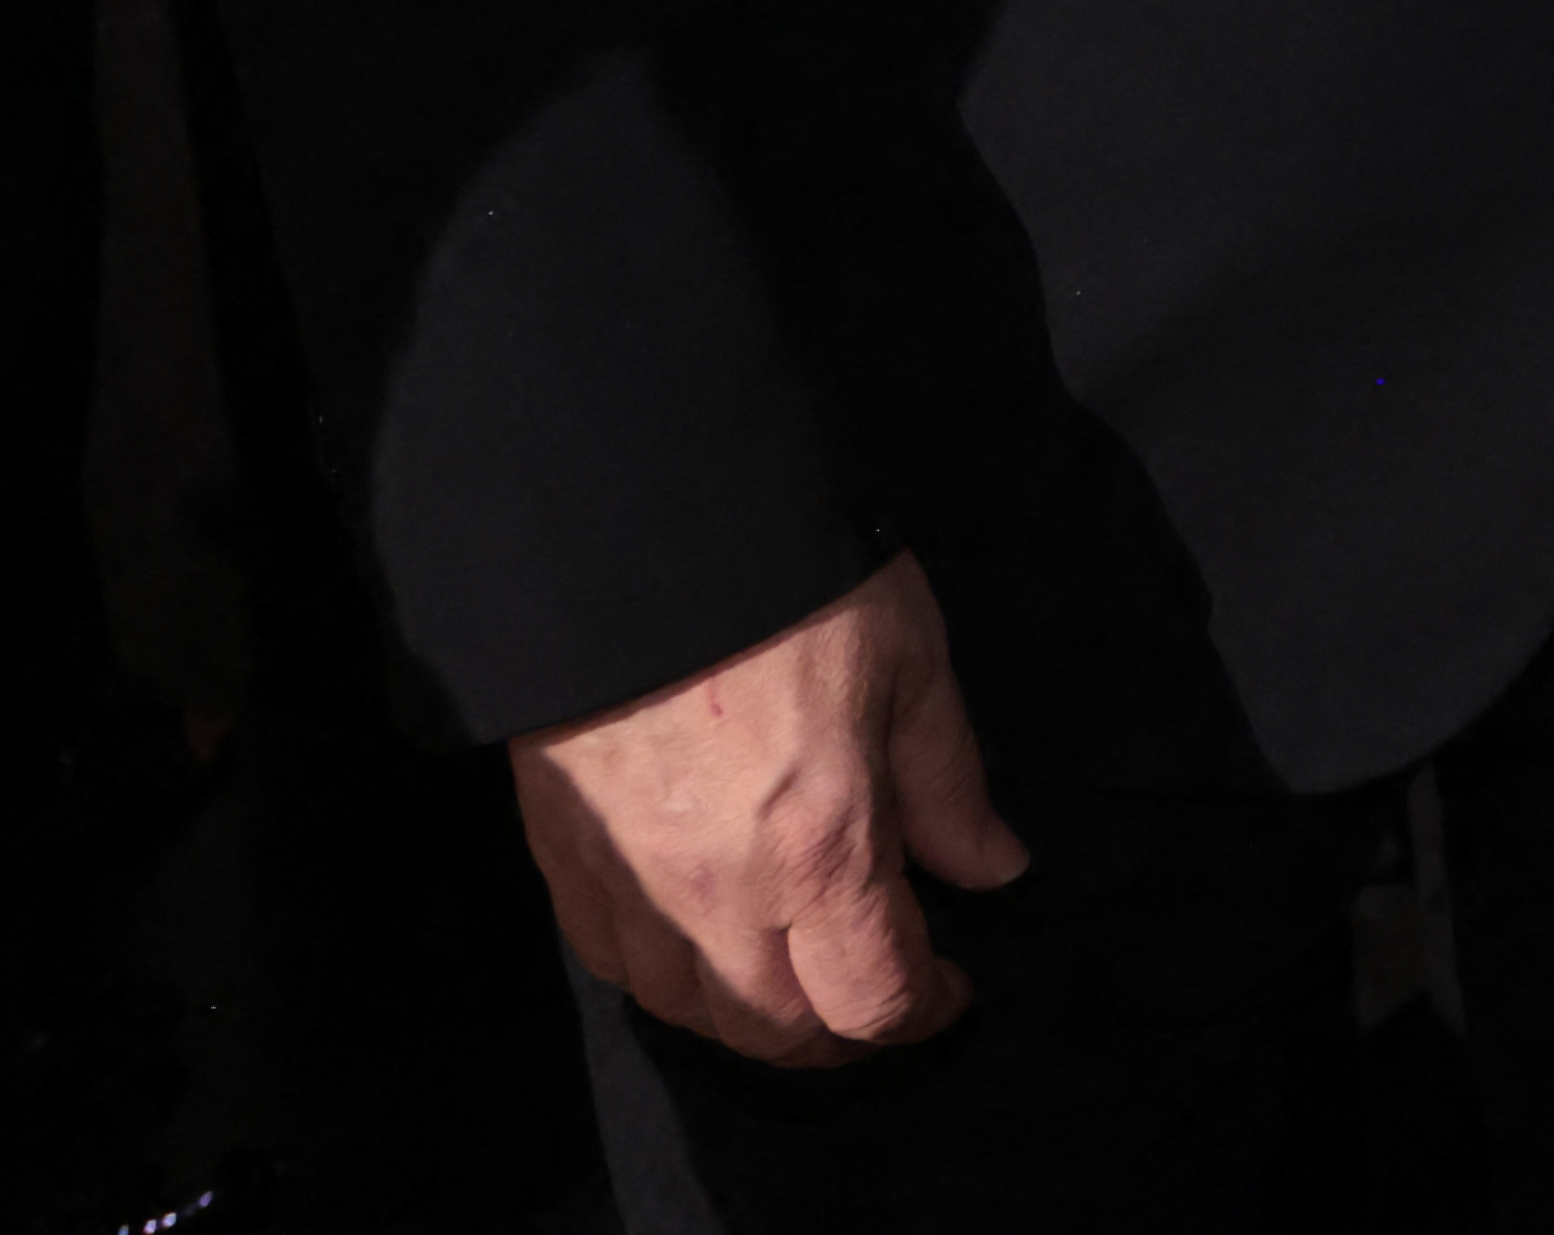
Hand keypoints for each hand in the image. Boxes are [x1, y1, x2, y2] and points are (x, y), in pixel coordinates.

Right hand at [508, 554, 1025, 1069]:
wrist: (632, 521)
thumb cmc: (790, 580)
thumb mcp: (910, 661)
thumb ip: (947, 782)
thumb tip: (991, 868)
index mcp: (817, 849)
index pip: (871, 998)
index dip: (922, 1009)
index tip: (950, 987)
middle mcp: (715, 893)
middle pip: (776, 1029)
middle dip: (839, 1031)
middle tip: (877, 992)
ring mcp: (627, 881)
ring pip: (684, 1011)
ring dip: (749, 1016)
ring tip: (795, 979)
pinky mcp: (561, 852)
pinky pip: (609, 961)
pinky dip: (663, 977)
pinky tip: (700, 944)